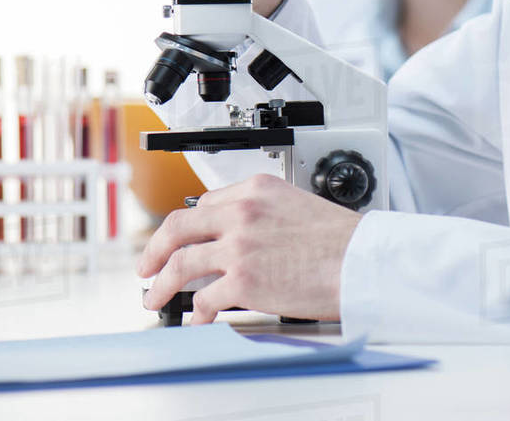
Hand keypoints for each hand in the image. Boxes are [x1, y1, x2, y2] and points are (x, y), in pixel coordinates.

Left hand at [137, 174, 362, 323]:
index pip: (204, 204)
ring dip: (161, 283)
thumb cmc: (341, 240)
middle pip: (178, 227)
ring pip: (181, 263)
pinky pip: (204, 298)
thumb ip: (261, 216)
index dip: (187, 227)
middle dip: (155, 249)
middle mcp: (241, 212)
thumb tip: (237, 239)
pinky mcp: (242, 280)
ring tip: (154, 297)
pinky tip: (195, 319)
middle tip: (146, 265)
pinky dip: (195, 312)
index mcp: (254, 189)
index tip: (178, 241)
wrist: (363, 261)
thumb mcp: (295, 206)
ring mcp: (239, 246)